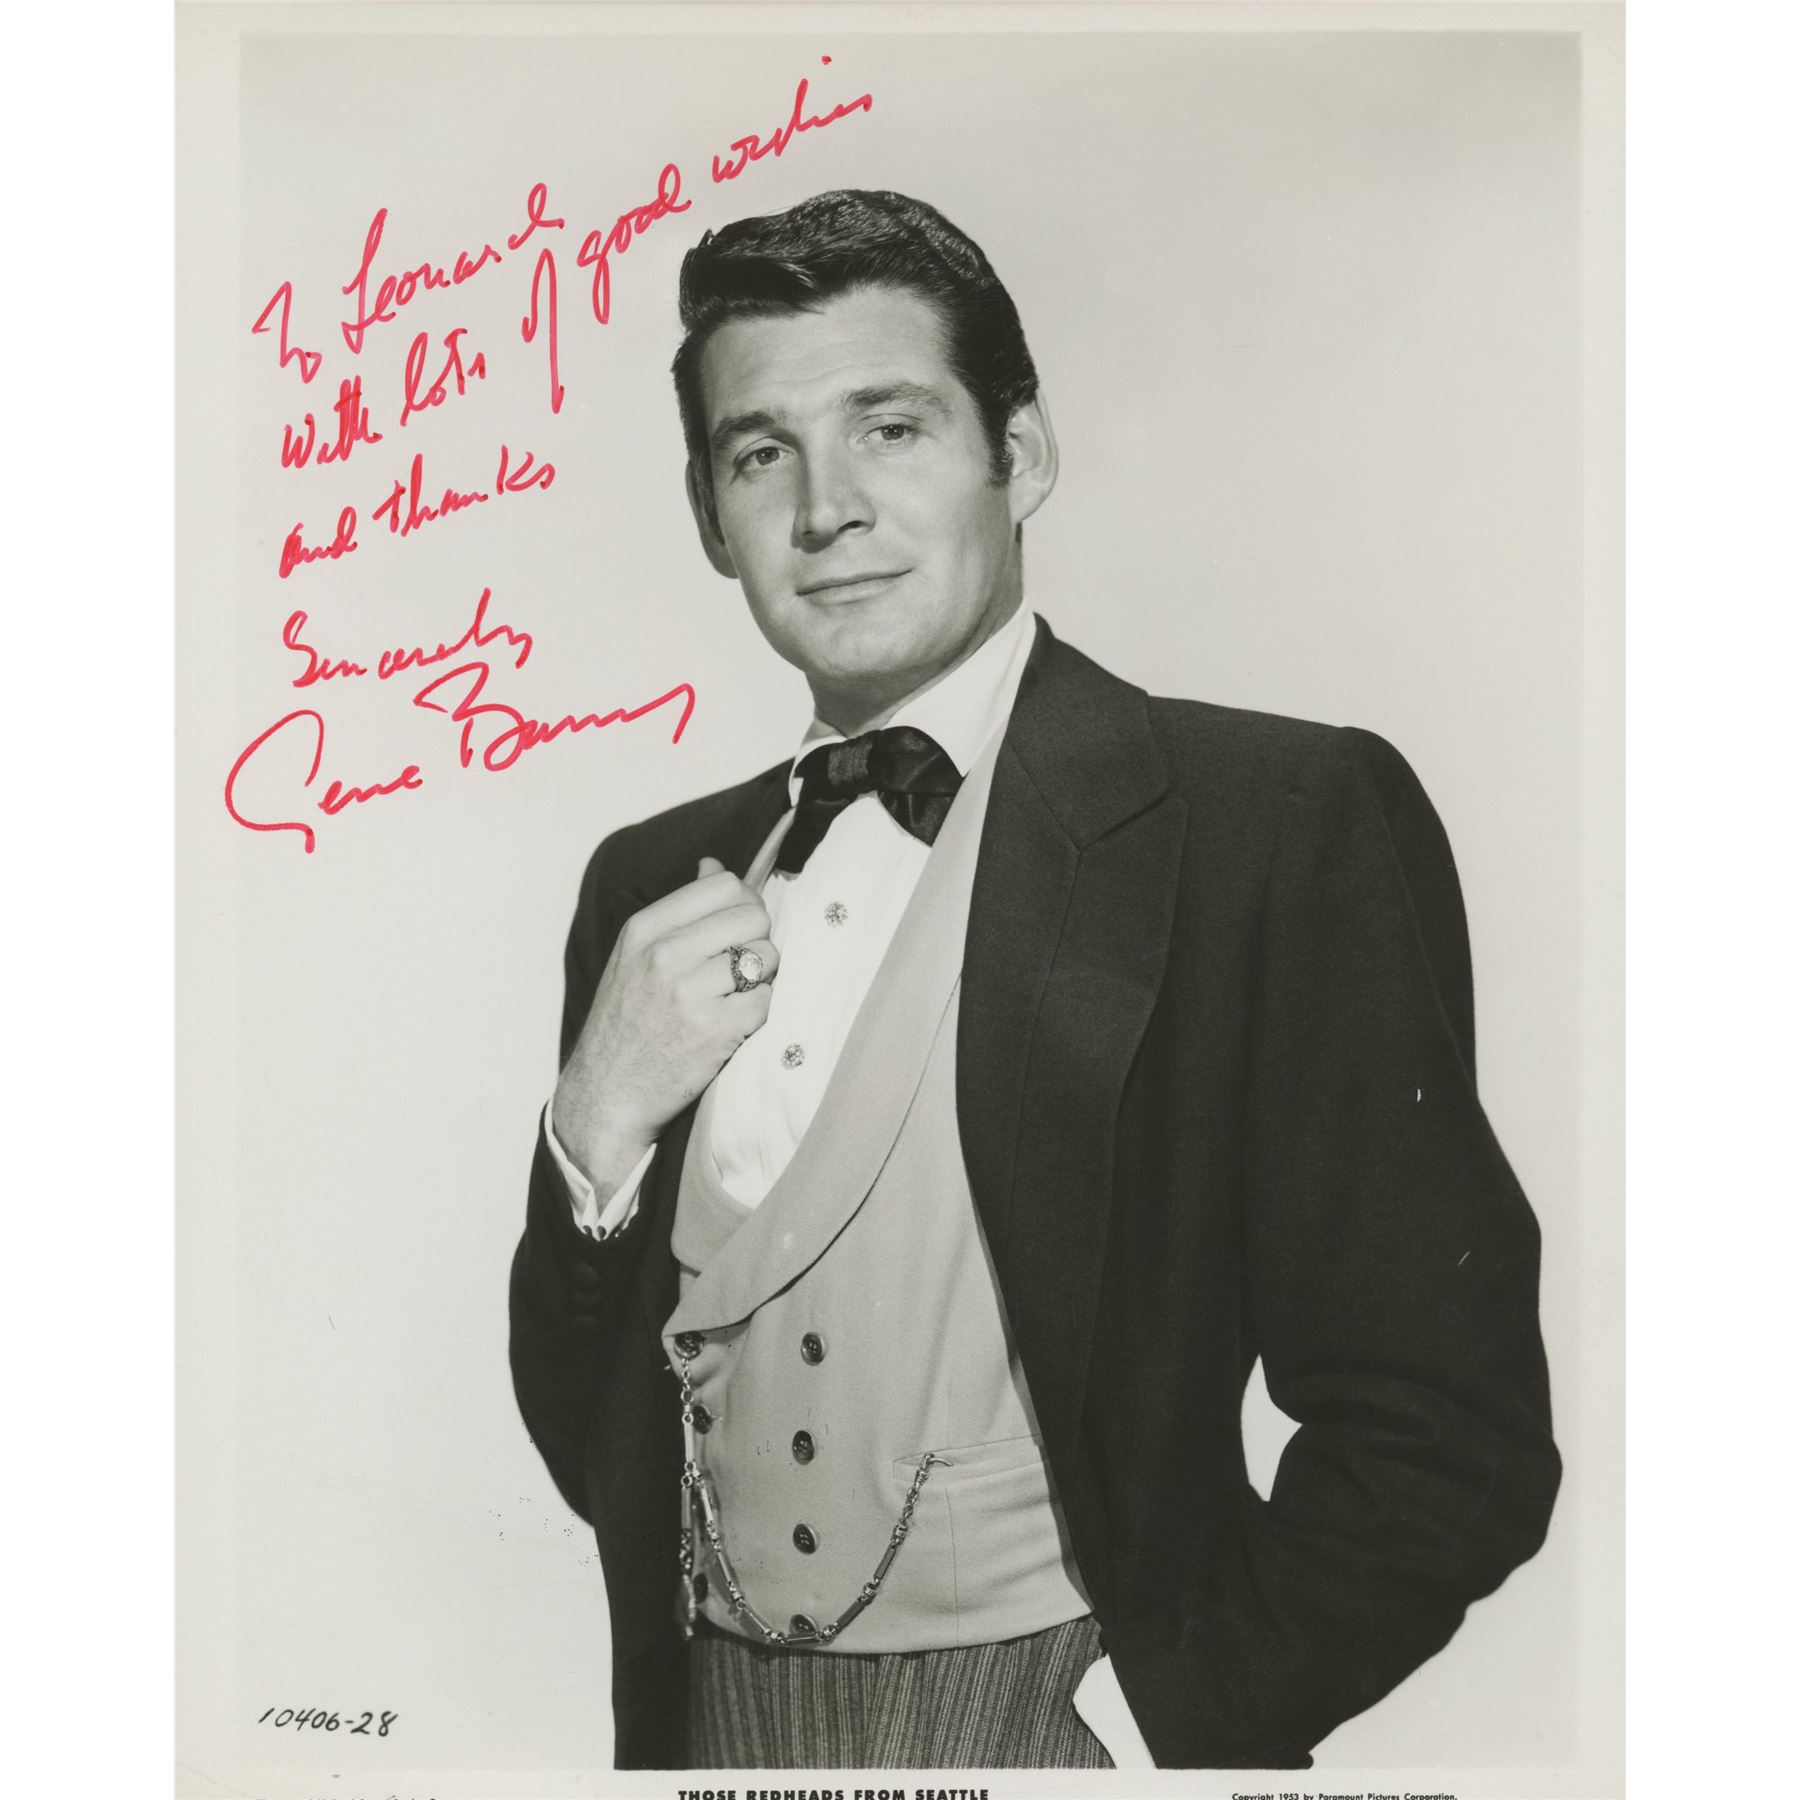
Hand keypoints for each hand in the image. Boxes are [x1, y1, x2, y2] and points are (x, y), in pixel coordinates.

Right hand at [552, 856, 777, 1197]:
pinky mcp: (715, 1032)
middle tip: (742, 962)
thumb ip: (677, 911)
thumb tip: (714, 865)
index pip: (723, 885)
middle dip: (758, 937)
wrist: (607, 1094)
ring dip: (762, 976)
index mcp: (644, 930)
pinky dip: (757, 1011)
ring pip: (766, 958)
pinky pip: (766, 1001)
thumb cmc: (625, 1022)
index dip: (743, 902)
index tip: (739, 924)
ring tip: (734, 994)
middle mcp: (665, 956)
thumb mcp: (633, 956)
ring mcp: (691, 995)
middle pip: (753, 916)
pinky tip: (733, 1022)